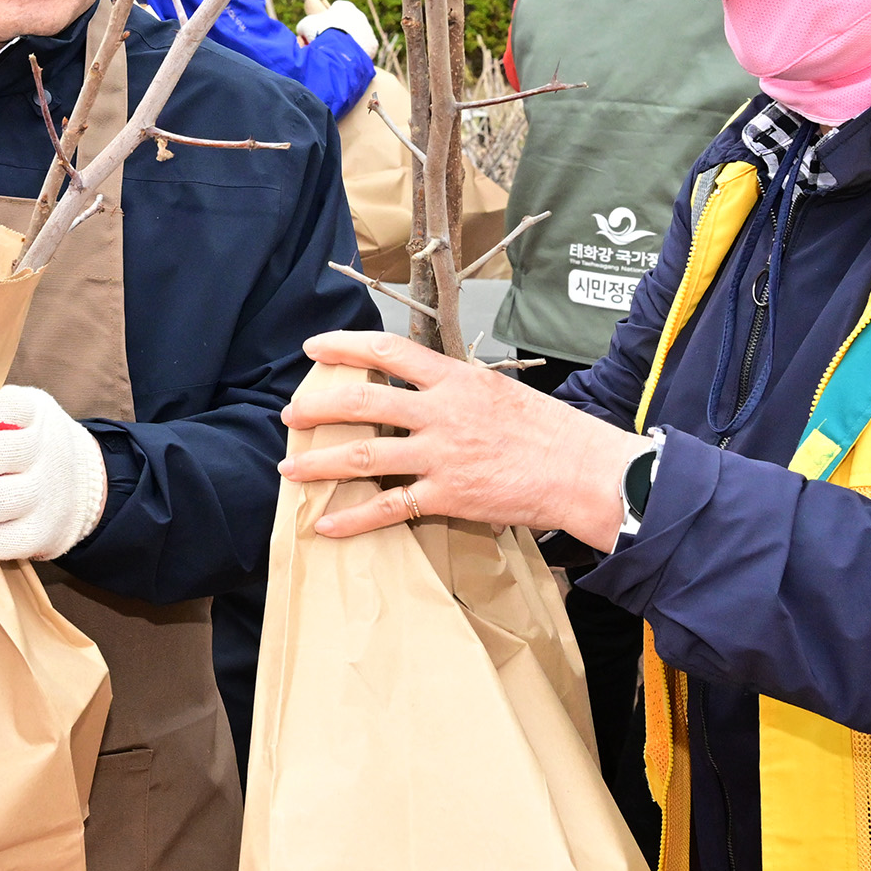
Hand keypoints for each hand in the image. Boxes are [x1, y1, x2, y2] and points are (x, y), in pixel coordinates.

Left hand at [277, 330, 642, 544]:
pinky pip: (389, 508)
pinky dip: (353, 518)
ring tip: (290, 469)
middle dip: (318, 406)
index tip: (314, 348)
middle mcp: (442, 413)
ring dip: (320, 462)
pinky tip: (326, 524)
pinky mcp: (448, 496)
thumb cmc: (547, 432)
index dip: (344, 346)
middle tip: (291, 414)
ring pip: (366, 455)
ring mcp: (442, 456)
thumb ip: (455, 390)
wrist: (580, 470)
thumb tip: (421, 388)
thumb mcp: (498, 392)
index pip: (388, 351)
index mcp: (456, 380)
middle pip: (363, 401)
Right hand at [298, 0, 378, 57]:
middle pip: (347, 22)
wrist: (339, 50)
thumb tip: (302, 31)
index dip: (326, 19)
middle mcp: (359, 14)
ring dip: (348, 42)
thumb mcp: (305, 26)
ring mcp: (368, 30)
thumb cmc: (321, 33)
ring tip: (337, 53)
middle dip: (339, 30)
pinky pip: (363, 48)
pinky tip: (347, 59)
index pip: (335, 9)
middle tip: (328, 43)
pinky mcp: (373, 45)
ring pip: (357, 36)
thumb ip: (304, 25)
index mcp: (344, 6)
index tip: (321, 29)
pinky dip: (356, 53)